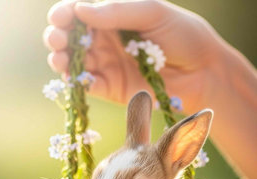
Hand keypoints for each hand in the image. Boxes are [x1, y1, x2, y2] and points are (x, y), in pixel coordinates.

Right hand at [45, 0, 221, 112]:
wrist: (202, 71)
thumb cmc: (182, 34)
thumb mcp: (151, 12)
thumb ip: (117, 11)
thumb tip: (79, 9)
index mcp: (113, 17)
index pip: (79, 13)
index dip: (65, 14)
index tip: (60, 18)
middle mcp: (106, 41)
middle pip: (71, 38)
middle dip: (58, 38)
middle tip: (57, 40)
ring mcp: (107, 65)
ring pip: (74, 62)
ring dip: (62, 60)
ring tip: (61, 58)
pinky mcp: (111, 89)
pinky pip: (88, 86)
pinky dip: (78, 82)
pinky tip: (75, 77)